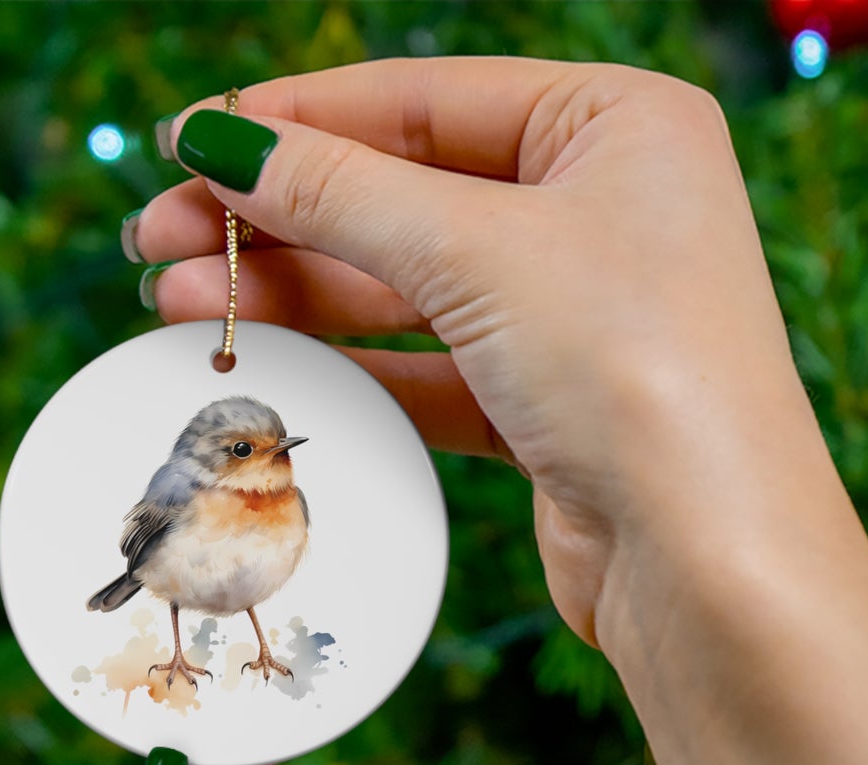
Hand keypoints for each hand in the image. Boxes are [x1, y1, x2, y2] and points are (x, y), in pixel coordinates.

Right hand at [132, 60, 867, 764]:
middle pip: (407, 195)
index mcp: (619, 126)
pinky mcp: (552, 407)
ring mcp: (579, 314)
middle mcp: (605, 211)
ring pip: (410, 288)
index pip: (426, 99)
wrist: (709, 562)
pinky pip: (431, 366)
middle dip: (280, 219)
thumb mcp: (477, 252)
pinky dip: (352, 364)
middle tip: (158, 240)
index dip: (298, 121)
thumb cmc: (636, 371)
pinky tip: (265, 361)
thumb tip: (218, 143)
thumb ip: (341, 192)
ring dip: (297, 294)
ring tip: (180, 302)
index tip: (189, 144)